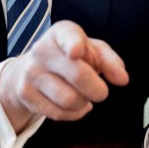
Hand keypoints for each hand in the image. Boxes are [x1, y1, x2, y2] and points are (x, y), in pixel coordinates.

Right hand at [0, 20, 128, 131]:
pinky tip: (72, 105)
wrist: (29, 71)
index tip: (76, 52)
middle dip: (98, 89)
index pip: (67, 36)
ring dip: (84, 103)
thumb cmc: (69, 59)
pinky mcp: (25, 94)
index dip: (74, 44)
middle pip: (78, 75)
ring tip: (83, 97)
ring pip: (70, 99)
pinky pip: (59, 113)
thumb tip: (122, 79)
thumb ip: (110, 61)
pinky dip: (73, 113)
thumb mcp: (91, 52)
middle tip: (101, 92)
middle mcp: (42, 49)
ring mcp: (31, 72)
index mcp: (60, 33)